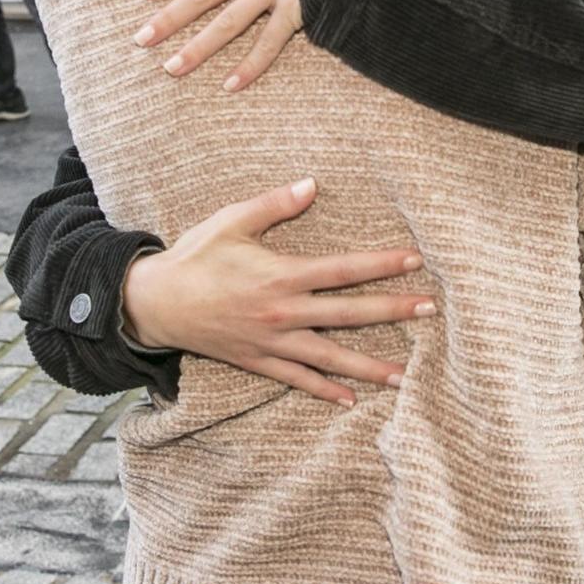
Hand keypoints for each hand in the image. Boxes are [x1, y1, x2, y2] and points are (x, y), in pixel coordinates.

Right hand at [120, 177, 436, 406]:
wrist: (153, 303)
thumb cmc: (196, 256)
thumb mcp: (232, 221)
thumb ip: (275, 204)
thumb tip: (312, 184)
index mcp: (281, 275)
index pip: (342, 270)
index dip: (381, 264)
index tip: (415, 260)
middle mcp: (282, 312)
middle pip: (348, 314)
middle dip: (392, 312)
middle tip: (430, 311)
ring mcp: (271, 342)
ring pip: (330, 357)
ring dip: (368, 366)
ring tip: (405, 375)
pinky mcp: (258, 361)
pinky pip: (297, 379)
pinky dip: (325, 391)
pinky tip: (352, 400)